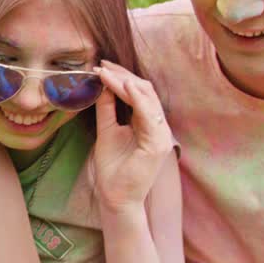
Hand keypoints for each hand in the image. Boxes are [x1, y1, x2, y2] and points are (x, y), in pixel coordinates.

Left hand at [90, 60, 172, 214]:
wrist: (116, 197)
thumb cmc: (113, 168)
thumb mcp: (107, 131)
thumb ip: (107, 109)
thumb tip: (102, 85)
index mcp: (148, 124)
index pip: (139, 93)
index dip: (121, 78)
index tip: (102, 66)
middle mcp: (159, 127)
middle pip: (145, 91)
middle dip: (123, 76)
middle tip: (102, 65)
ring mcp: (162, 136)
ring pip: (148, 100)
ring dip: (126, 83)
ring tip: (107, 72)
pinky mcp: (158, 145)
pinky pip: (149, 116)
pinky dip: (137, 100)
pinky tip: (124, 88)